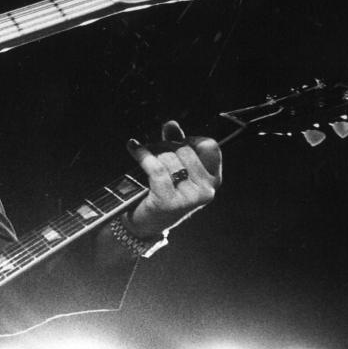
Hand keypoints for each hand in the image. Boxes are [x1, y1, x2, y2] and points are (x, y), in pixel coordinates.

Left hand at [126, 120, 222, 237]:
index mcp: (213, 180)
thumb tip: (172, 124)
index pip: (210, 146)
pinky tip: (134, 148)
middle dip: (166, 145)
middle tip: (153, 149)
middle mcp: (206, 190)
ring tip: (144, 155)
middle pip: (185, 149)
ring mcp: (189, 199)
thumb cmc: (161, 192)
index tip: (177, 141)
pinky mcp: (169, 202)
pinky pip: (156, 168)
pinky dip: (143, 155)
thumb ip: (176, 145)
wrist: (144, 223)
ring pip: (169, 158)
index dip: (191, 139)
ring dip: (153, 152)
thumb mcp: (174, 168)